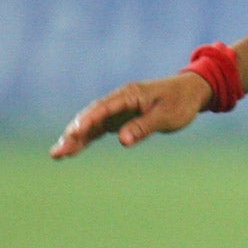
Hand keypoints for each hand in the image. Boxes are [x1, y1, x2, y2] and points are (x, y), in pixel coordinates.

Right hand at [51, 72, 212, 157]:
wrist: (190, 92)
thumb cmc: (180, 102)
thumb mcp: (166, 116)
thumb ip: (143, 127)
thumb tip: (122, 141)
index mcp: (129, 95)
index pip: (103, 108)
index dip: (87, 121)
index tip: (74, 133)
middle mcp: (118, 101)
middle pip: (90, 117)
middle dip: (73, 134)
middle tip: (58, 151)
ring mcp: (117, 110)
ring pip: (91, 125)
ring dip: (74, 138)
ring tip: (57, 155)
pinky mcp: (119, 119)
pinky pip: (98, 129)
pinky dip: (86, 139)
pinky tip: (72, 151)